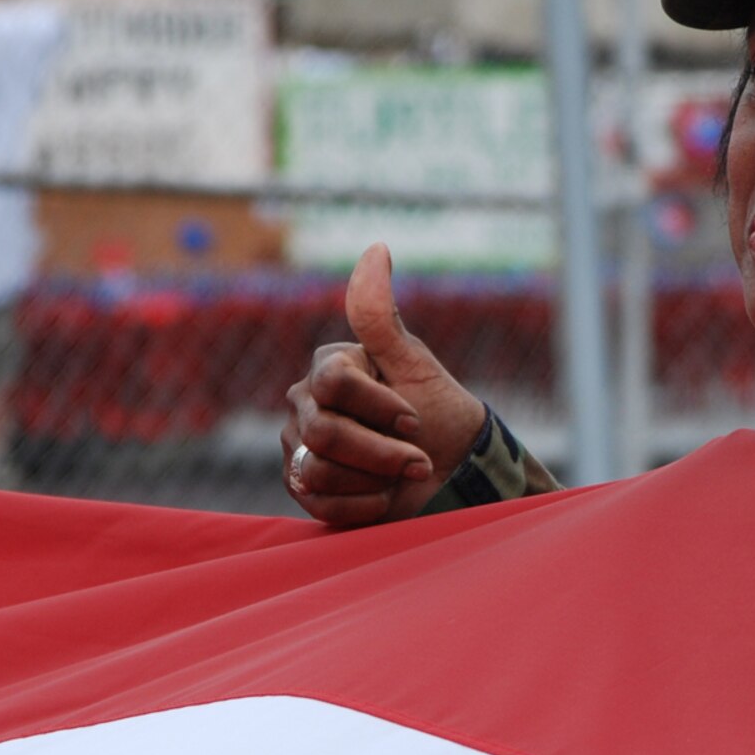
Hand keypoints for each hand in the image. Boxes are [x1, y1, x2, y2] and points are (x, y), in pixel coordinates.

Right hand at [282, 243, 488, 525]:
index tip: (415, 419)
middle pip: (324, 431)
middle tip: (420, 458)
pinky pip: (316, 501)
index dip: (379, 407)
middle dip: (383, 451)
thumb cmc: (441, 415)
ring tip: (400, 476)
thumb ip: (380, 315)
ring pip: (318, 469)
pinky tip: (384, 498)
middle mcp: (304, 404)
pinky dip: (361, 506)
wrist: (455, 475)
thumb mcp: (415, 364)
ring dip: (375, 478)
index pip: (333, 384)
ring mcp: (299, 446)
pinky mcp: (305, 488)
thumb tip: (377, 247)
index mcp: (328, 367)